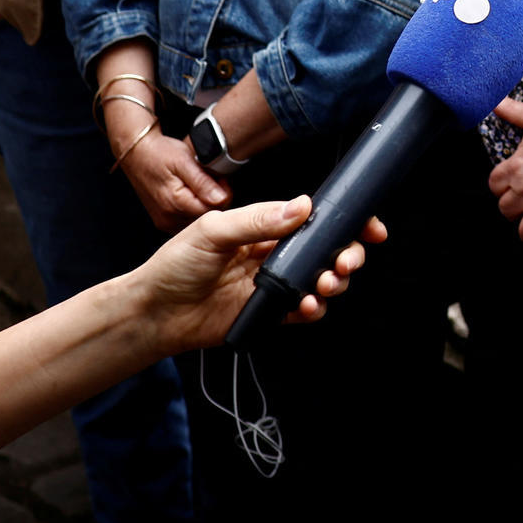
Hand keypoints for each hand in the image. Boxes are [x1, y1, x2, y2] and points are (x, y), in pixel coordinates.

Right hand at [110, 123, 229, 232]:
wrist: (137, 153)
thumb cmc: (159, 153)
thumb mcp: (184, 161)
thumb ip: (203, 182)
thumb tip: (222, 198)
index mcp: (175, 203)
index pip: (213, 209)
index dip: (222, 193)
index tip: (219, 178)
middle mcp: (169, 217)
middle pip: (205, 217)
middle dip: (213, 200)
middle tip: (209, 179)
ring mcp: (165, 222)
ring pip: (197, 221)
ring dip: (203, 205)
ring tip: (197, 185)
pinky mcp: (163, 222)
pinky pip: (186, 222)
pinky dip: (192, 210)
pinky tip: (190, 195)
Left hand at [124, 196, 384, 354]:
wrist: (154, 312)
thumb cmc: (175, 265)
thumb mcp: (212, 230)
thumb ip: (258, 220)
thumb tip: (302, 207)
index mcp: (264, 228)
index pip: (313, 220)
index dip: (344, 222)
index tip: (368, 226)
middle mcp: (274, 255)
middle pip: (326, 251)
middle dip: (347, 253)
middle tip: (346, 260)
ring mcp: (273, 286)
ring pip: (321, 280)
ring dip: (334, 281)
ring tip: (326, 282)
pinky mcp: (269, 315)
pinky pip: (303, 311)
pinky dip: (314, 309)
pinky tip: (307, 304)